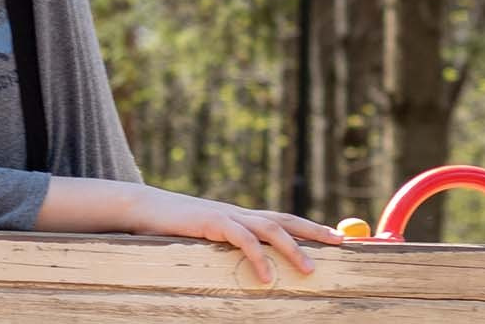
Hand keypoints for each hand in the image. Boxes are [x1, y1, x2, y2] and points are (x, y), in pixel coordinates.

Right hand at [123, 183, 340, 283]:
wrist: (144, 209)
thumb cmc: (176, 227)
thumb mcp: (208, 237)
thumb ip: (230, 244)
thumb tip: (254, 262)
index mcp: (242, 216)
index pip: (284, 219)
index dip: (311, 227)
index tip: (337, 237)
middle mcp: (240, 212)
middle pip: (285, 219)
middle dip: (314, 231)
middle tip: (340, 244)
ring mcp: (227, 215)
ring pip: (269, 228)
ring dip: (292, 249)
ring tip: (309, 270)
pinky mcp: (211, 222)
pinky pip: (240, 239)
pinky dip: (256, 257)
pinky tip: (266, 276)